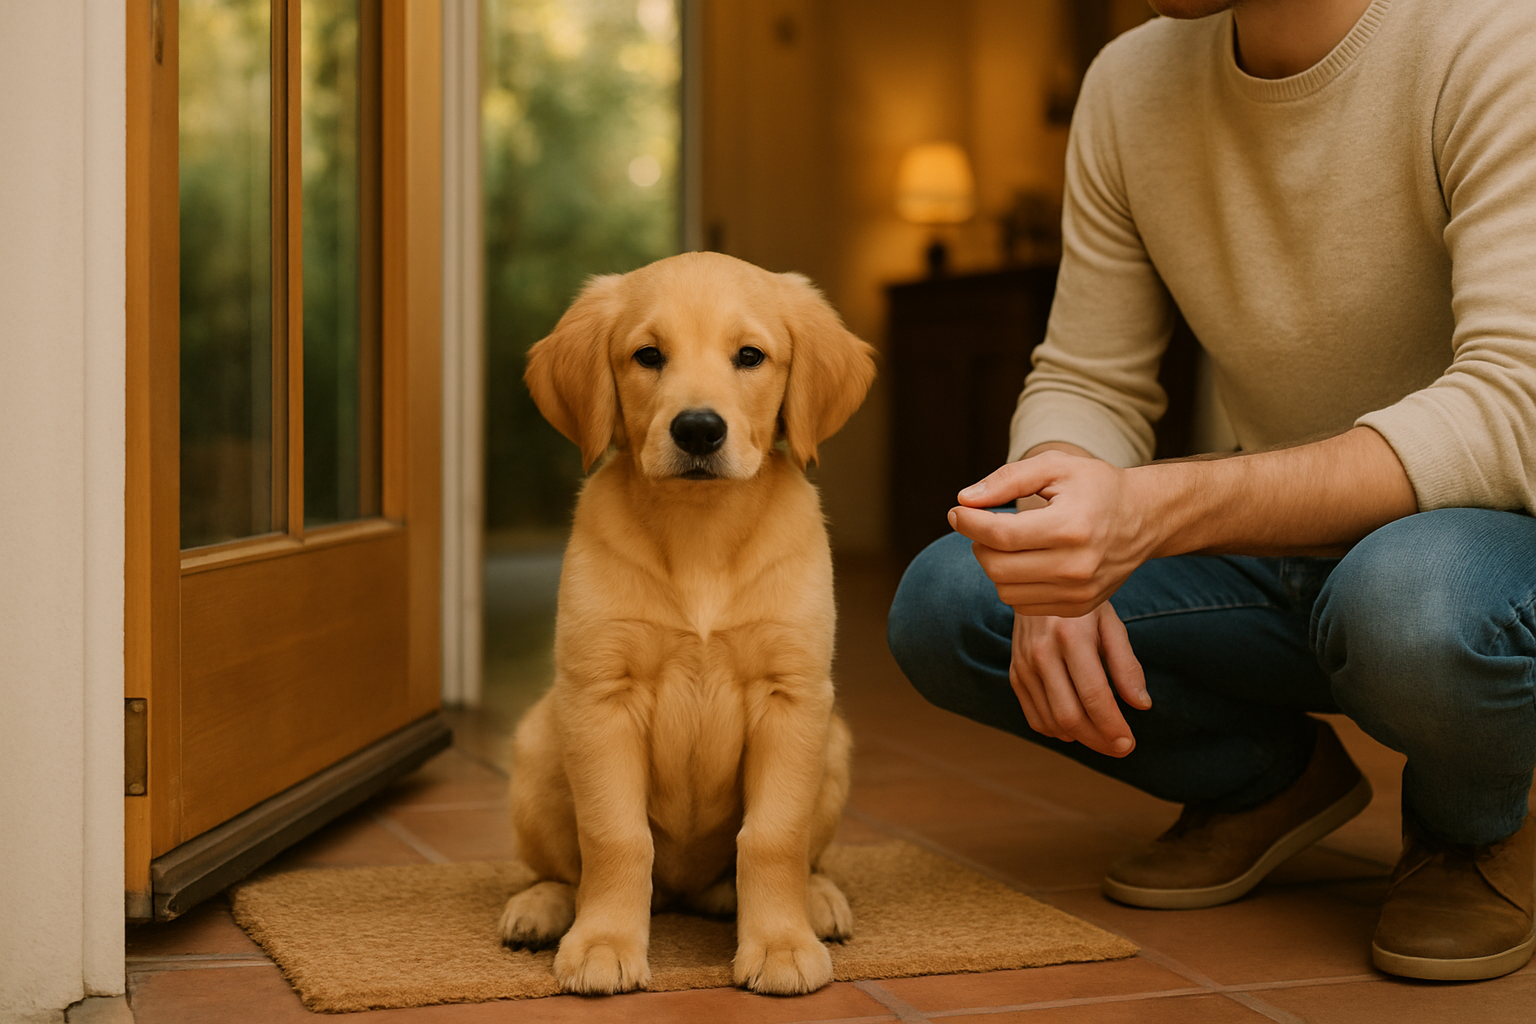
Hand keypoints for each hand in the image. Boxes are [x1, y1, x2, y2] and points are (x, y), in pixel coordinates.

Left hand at [948, 450, 1156, 616]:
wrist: (1144, 518)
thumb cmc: (1095, 486)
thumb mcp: (1055, 466)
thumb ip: (1007, 479)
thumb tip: (964, 500)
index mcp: (1071, 527)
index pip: (1000, 535)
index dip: (969, 523)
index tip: (957, 512)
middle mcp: (1077, 566)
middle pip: (997, 567)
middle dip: (978, 544)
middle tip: (982, 525)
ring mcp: (1079, 593)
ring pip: (1005, 591)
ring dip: (994, 565)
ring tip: (1006, 542)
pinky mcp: (1078, 608)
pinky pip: (1023, 605)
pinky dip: (1013, 584)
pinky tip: (1025, 560)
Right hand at [1010, 605, 1149, 756]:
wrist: (1036, 583)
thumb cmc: (1082, 605)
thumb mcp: (1111, 624)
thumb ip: (1126, 665)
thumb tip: (1141, 705)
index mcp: (1071, 636)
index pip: (1093, 696)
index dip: (1113, 726)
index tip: (1129, 744)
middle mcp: (1041, 652)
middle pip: (1070, 715)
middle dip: (1099, 740)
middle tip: (1121, 747)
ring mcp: (1023, 664)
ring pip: (1052, 721)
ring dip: (1081, 738)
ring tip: (1103, 738)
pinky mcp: (1015, 673)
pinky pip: (1034, 717)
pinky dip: (1056, 730)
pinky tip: (1076, 727)